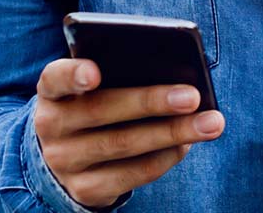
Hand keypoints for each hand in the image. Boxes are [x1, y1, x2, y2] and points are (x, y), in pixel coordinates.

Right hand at [33, 58, 225, 207]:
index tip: (95, 72)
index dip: (74, 74)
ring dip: (173, 133)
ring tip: (211, 122)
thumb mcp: (96, 89)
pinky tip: (188, 144)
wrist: (68, 157)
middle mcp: (51, 126)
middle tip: (193, 96)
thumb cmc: (95, 107)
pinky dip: (166, 157)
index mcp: (53, 91)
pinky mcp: (86, 190)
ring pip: (123, 144)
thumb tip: (178, 77)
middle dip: (151, 102)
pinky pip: (133, 174)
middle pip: (102, 111)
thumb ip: (121, 75)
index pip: (56, 78)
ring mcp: (65, 161)